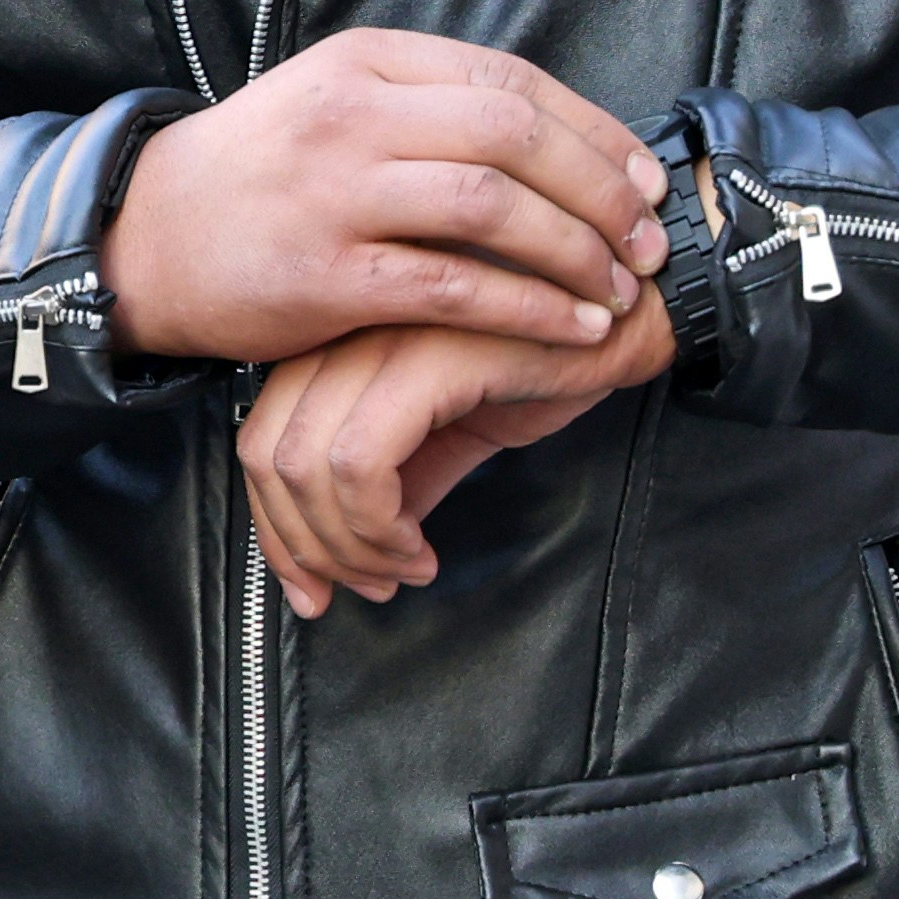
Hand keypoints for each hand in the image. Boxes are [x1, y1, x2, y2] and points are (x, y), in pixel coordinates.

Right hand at [98, 29, 666, 371]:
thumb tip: (555, 134)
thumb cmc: (260, 174)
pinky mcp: (326, 276)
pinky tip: (570, 330)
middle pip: (514, 134)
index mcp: (366, 62)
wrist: (146, 237)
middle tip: (647, 239)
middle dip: (601, 190)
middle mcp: (352, 115)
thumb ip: (428, 104)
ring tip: (618, 287)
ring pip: (492, 206)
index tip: (644, 176)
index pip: (509, 81)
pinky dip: (529, 309)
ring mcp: (335, 194)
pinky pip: (455, 288)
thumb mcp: (335, 101)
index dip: (594, 131)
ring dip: (576, 251)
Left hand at [242, 297, 679, 616]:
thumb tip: (352, 557)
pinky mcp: (427, 356)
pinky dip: (378, 528)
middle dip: (306, 547)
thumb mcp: (453, 430)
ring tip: (403, 568)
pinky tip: (422, 550)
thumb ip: (397, 479)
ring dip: (349, 547)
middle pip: (270, 456)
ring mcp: (383, 334)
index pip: (260, 437)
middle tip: (363, 587)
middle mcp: (347, 327)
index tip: (314, 587)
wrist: (638, 311)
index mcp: (341, 333)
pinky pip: (360, 463)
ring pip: (306, 466)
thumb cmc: (550, 356)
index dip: (276, 528)